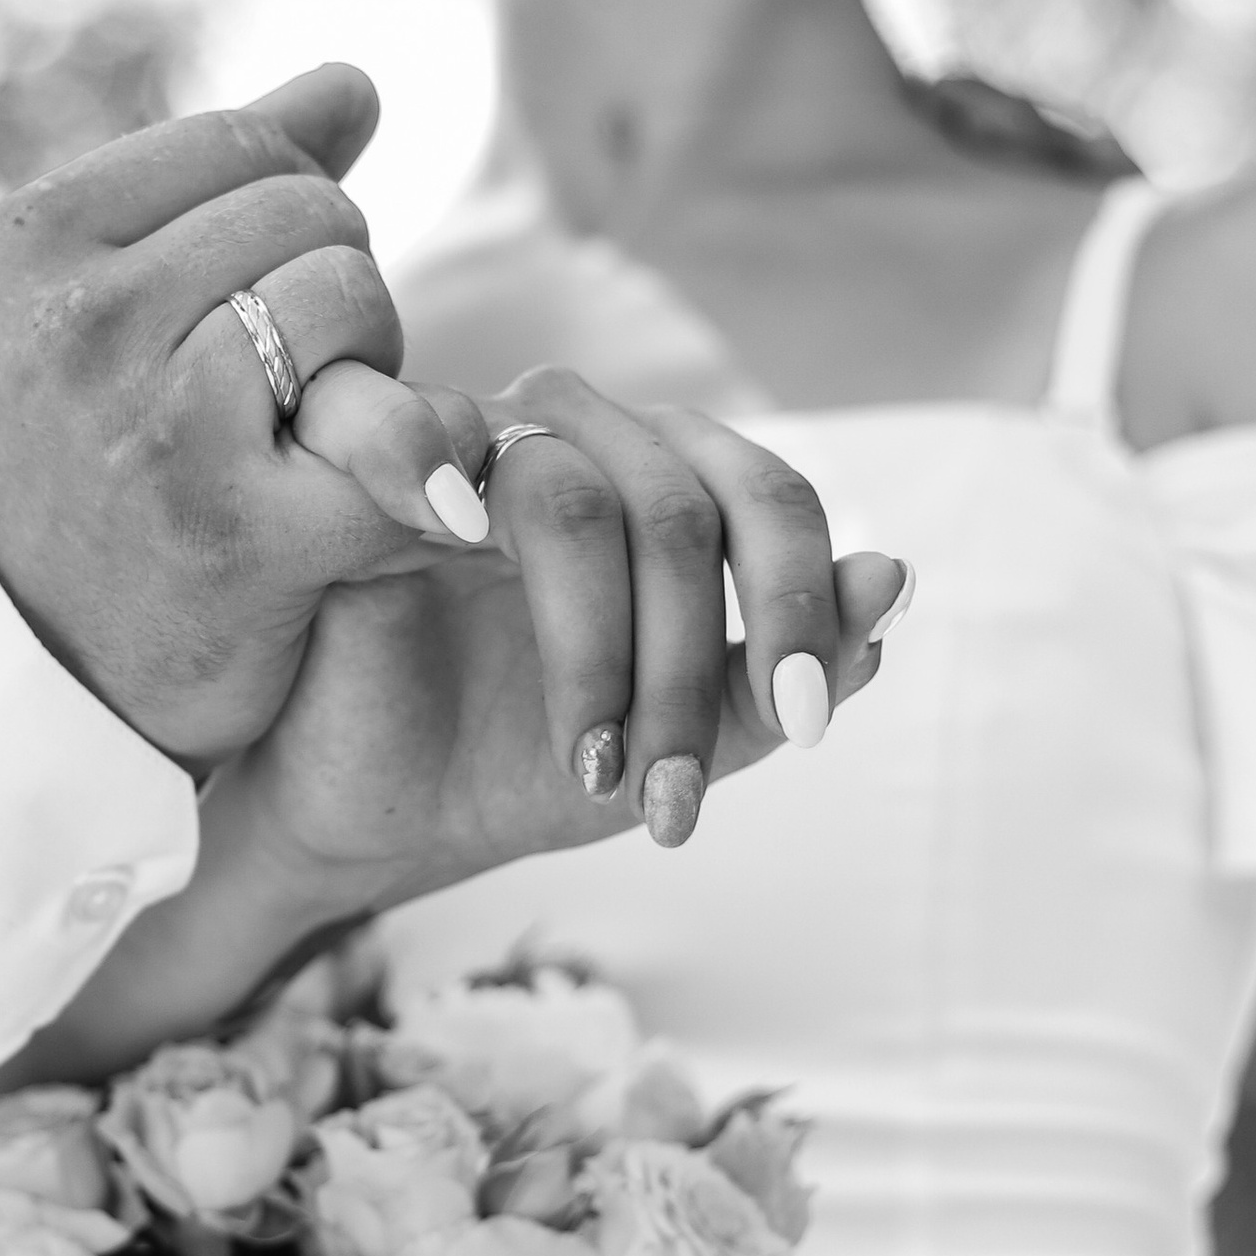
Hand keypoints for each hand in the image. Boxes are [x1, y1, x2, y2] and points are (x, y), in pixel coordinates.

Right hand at [0, 67, 493, 764]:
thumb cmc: (78, 469)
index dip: (290, 212)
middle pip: (312, 213)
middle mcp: (81, 326)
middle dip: (331, 286)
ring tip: (315, 430)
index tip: (255, 300)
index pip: (243, 145)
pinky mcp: (252, 537)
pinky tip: (398, 495)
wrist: (35, 681)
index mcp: (28, 246)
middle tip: (288, 383)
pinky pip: (412, 426)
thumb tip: (358, 83)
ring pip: (354, 292)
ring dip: (372, 362)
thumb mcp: (88, 307)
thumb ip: (216, 183)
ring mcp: (161, 431)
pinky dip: (430, 458)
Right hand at [225, 373, 911, 910]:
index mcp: (664, 479)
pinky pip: (418, 435)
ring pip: (579, 503)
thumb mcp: (676, 743)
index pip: (767, 494)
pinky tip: (457, 549)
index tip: (806, 732)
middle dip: (693, 667)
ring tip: (589, 773)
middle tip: (678, 797)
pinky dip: (434, 473)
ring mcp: (471, 436)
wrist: (367, 822)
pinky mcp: (360, 460)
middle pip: (683, 506)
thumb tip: (894, 578)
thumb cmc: (516, 766)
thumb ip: (777, 674)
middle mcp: (577, 434)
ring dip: (598, 656)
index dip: (800, 605)